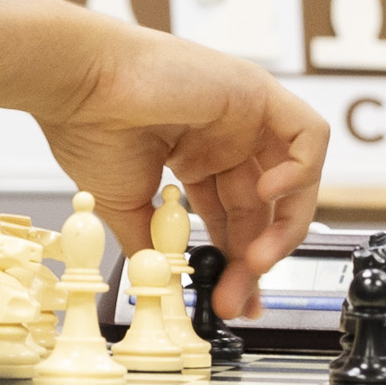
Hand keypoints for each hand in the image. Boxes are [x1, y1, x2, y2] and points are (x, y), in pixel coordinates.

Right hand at [36, 21, 327, 293]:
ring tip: (255, 260)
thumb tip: (168, 285)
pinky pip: (309, 136)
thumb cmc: (88, 127)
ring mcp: (244, 114)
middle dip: (255, 258)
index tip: (230, 298)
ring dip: (284, 226)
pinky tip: (268, 196)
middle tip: (238, 295)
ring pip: (297, 177)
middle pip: (265, 207)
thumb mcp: (125, 208)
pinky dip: (302, 171)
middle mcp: (225, 135)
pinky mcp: (258, 92)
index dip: (238, 261)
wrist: (76, 85)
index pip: (236, 217)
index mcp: (197, 155)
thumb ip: (156, 247)